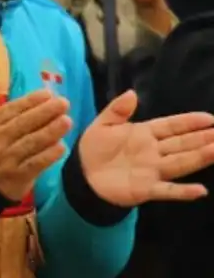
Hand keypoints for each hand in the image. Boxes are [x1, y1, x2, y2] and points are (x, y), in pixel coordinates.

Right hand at [0, 80, 71, 201]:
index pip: (11, 109)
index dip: (30, 100)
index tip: (48, 93)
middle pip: (24, 123)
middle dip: (45, 112)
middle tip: (64, 103)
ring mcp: (6, 158)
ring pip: (32, 142)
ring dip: (51, 131)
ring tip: (67, 121)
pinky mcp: (17, 175)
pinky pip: (35, 164)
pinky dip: (48, 155)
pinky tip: (61, 147)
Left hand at [78, 90, 213, 205]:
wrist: (82, 174)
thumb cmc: (95, 147)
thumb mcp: (103, 125)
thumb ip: (117, 110)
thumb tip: (132, 93)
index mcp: (145, 134)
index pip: (172, 126)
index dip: (190, 122)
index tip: (210, 119)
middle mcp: (154, 152)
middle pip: (183, 144)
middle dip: (203, 139)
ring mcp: (153, 170)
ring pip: (181, 162)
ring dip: (200, 158)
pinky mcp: (146, 189)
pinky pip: (167, 190)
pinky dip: (183, 191)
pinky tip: (200, 191)